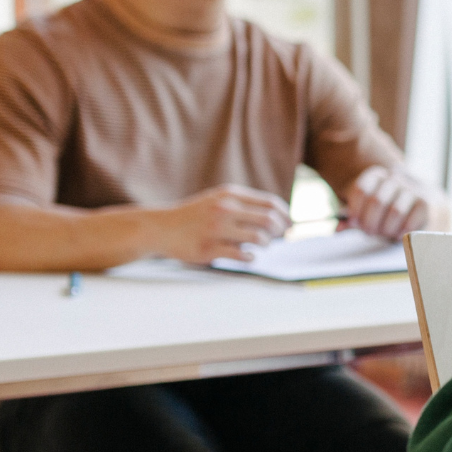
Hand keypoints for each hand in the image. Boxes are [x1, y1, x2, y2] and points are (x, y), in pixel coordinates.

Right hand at [154, 184, 290, 263]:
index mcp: (230, 195)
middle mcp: (225, 209)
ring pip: (259, 238)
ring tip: (260, 245)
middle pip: (269, 220)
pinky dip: (250, 256)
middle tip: (279, 237)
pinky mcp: (209, 248)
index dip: (285, 215)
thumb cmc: (197, 216)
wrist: (161, 228)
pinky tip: (247, 255)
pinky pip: (242, 255)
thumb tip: (280, 218)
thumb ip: (245, 205)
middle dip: (280, 231)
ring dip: (266, 244)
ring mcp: (216, 229)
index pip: (270, 203)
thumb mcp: (219, 200)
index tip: (289, 224)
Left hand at [343, 165, 437, 239]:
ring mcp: (412, 189)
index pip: (361, 189)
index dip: (355, 209)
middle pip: (377, 201)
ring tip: (386, 233)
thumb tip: (338, 228)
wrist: (425, 207)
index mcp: (376, 176)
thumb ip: (355, 219)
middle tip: (370, 232)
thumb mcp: (369, 212)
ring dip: (387, 228)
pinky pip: (411, 220)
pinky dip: (402, 231)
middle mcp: (395, 179)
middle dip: (371, 222)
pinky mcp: (426, 203)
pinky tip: (400, 233)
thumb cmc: (390, 213)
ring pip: (395, 211)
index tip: (354, 222)